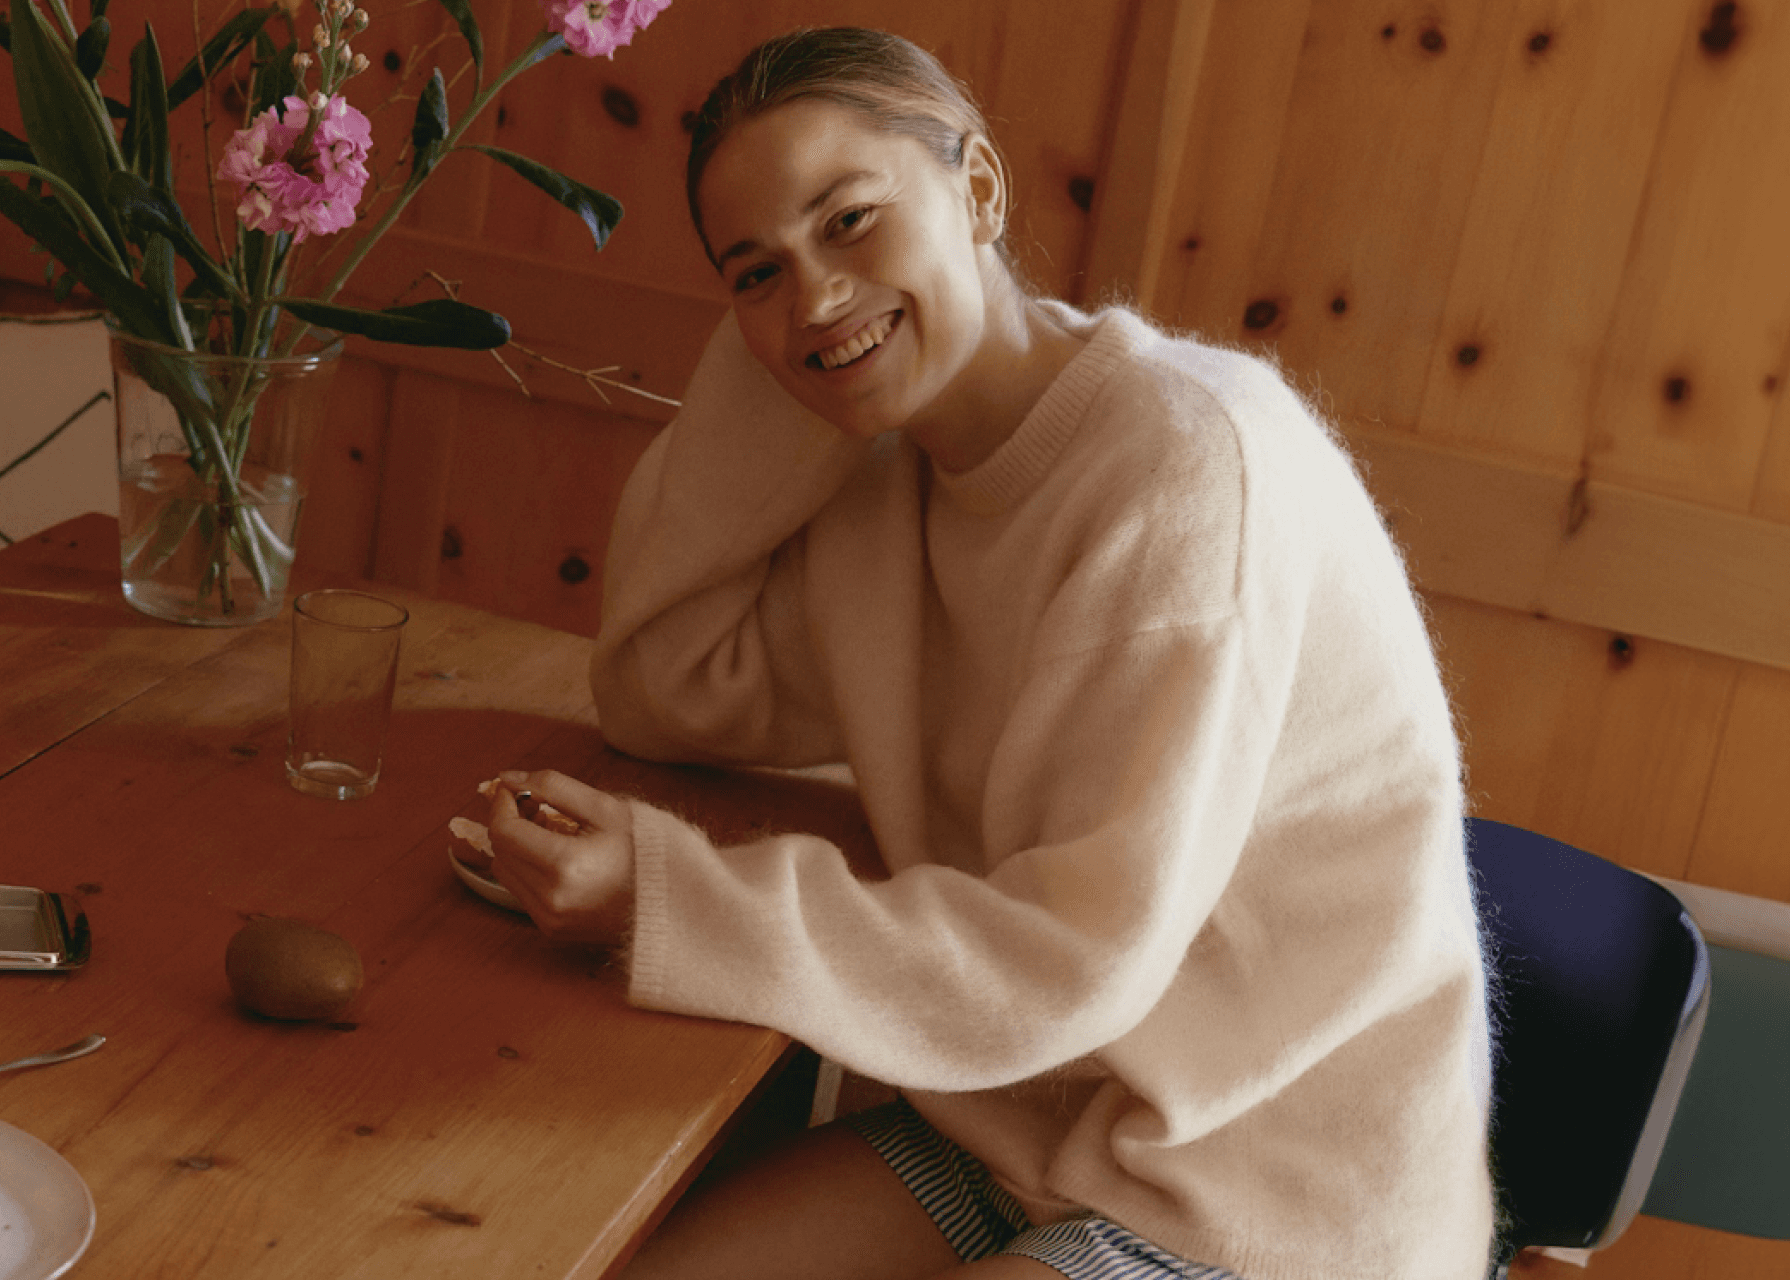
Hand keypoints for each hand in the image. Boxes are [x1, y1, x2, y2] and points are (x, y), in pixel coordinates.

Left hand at [487, 769, 634, 945]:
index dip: (502, 804)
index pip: (504, 831)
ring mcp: (550, 918)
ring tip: (551, 833)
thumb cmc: (644, 851)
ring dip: (517, 847)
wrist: (671, 901)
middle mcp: (551, 898)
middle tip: (536, 806)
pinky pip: (520, 891)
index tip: (514, 789)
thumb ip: (553, 786)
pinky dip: (529, 870)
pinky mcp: (551, 929)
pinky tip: (558, 859)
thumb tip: (507, 778)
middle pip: (500, 850)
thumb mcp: (605, 808)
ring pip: (505, 871)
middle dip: (511, 822)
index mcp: (565, 865)